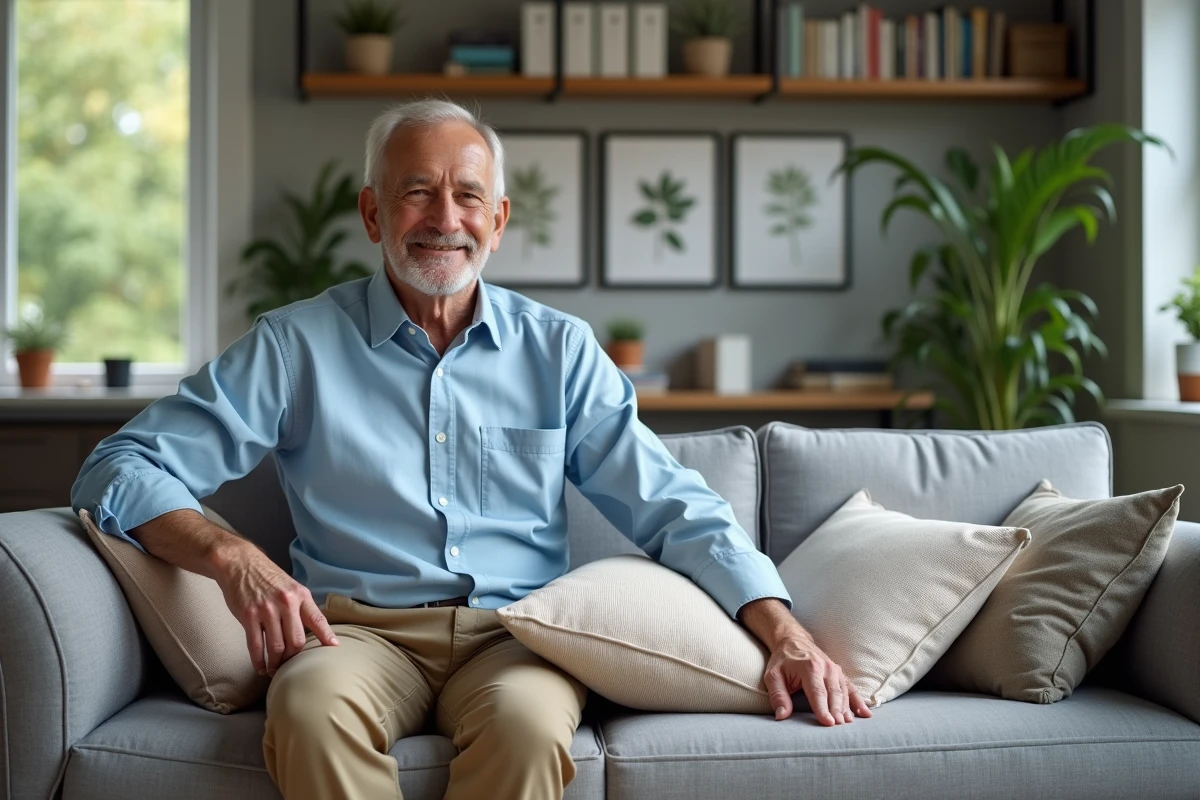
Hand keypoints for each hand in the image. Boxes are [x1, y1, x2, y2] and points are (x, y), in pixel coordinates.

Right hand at [215, 543, 338, 675]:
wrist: (241, 564)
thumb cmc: (268, 578)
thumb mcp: (291, 587)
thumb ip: (301, 606)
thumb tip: (315, 629)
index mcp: (300, 595)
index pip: (318, 619)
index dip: (326, 635)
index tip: (333, 647)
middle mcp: (286, 603)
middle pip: (296, 640)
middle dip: (294, 657)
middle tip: (290, 664)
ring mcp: (266, 610)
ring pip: (277, 646)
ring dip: (276, 663)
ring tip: (275, 669)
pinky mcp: (248, 616)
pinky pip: (255, 645)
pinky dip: (259, 660)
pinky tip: (261, 667)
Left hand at [764, 637, 872, 725]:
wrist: (793, 640)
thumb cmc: (782, 661)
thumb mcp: (772, 676)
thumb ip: (777, 695)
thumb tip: (781, 716)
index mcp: (809, 667)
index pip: (817, 692)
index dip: (823, 708)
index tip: (828, 723)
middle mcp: (825, 667)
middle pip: (833, 693)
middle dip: (837, 711)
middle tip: (839, 728)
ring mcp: (835, 669)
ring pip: (843, 691)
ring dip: (847, 708)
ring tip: (848, 724)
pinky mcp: (839, 673)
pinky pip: (851, 688)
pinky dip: (859, 701)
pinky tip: (865, 714)